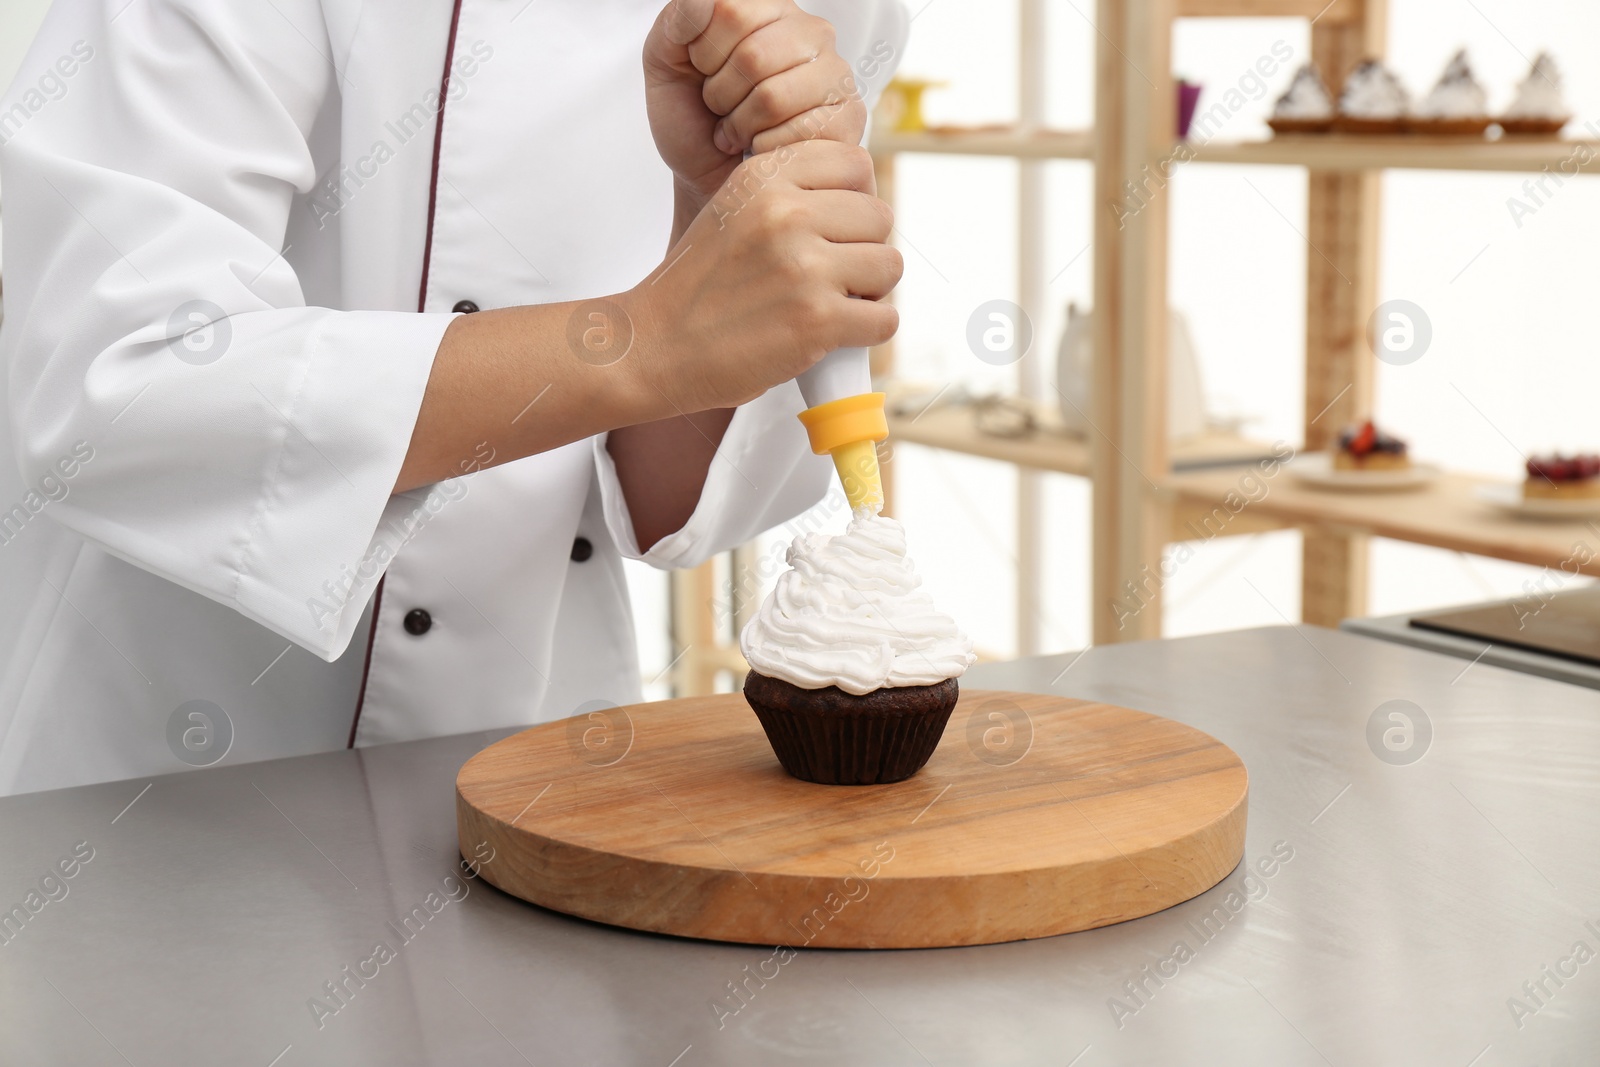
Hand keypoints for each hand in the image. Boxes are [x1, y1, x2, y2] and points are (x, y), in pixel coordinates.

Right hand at [620, 140, 899, 413]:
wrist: (653, 346)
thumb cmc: (697, 288)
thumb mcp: (733, 210)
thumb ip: (789, 192)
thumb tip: (863, 192)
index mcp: (765, 178)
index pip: (855, 163)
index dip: (854, 199)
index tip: (834, 228)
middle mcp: (787, 213)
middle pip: (880, 216)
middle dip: (862, 249)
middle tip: (828, 276)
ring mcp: (804, 267)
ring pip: (890, 265)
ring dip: (870, 291)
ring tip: (830, 303)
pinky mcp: (818, 320)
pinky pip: (885, 318)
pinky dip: (868, 331)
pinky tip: (835, 334)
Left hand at [644, 0, 868, 205]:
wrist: (709, 182)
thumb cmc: (693, 122)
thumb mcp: (665, 64)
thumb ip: (677, 22)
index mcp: (767, 8)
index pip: (732, 9)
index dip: (704, 53)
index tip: (704, 72)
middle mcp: (809, 32)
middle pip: (752, 55)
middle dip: (721, 95)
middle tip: (721, 109)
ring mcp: (834, 74)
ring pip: (773, 96)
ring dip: (741, 125)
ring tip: (739, 130)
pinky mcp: (848, 117)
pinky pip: (797, 131)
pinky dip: (766, 150)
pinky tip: (764, 150)